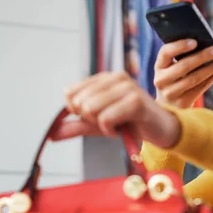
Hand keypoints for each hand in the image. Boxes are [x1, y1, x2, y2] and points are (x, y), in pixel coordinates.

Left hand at [51, 71, 180, 148]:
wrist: (160, 131)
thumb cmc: (131, 124)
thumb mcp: (99, 124)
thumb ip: (77, 126)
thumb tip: (52, 134)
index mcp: (104, 78)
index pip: (70, 92)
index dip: (77, 111)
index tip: (95, 116)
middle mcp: (115, 77)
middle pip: (79, 102)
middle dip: (90, 119)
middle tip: (109, 121)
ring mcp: (126, 87)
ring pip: (91, 109)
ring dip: (101, 125)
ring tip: (116, 124)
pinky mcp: (135, 101)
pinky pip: (105, 119)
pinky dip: (109, 131)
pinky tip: (121, 129)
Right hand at [154, 39, 212, 108]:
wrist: (169, 104)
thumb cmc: (174, 78)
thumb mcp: (171, 67)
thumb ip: (182, 56)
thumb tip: (206, 45)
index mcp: (159, 66)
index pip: (165, 53)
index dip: (179, 46)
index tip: (195, 41)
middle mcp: (161, 80)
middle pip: (183, 67)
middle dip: (202, 57)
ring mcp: (171, 93)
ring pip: (194, 79)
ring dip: (211, 68)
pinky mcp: (182, 103)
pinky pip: (200, 88)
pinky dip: (212, 78)